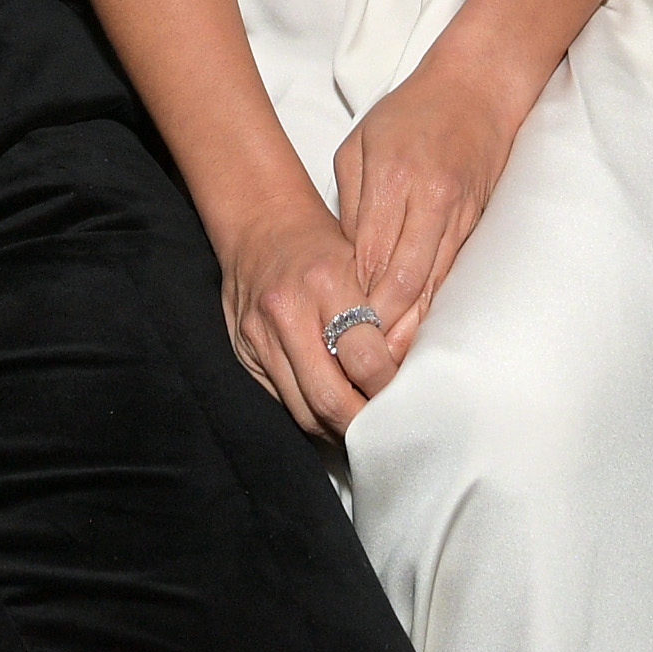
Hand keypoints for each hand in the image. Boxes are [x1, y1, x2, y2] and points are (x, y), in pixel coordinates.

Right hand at [216, 193, 398, 438]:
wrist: (260, 223)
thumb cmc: (322, 244)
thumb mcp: (363, 263)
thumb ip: (384, 319)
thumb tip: (409, 376)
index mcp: (325, 283)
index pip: (365, 360)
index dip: (388, 389)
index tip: (405, 396)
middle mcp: (286, 312)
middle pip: (329, 398)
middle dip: (362, 423)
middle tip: (386, 427)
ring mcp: (258, 336)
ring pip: (303, 411)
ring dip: (337, 428)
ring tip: (362, 425)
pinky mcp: (243, 353)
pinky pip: (282, 401)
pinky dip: (311, 413)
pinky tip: (332, 411)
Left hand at [329, 53, 531, 350]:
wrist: (477, 90)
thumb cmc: (409, 114)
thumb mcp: (358, 145)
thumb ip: (349, 202)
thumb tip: (342, 261)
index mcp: (393, 178)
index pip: (369, 254)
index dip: (353, 297)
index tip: (335, 330)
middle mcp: (430, 201)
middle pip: (404, 279)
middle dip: (382, 324)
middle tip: (360, 360)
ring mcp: (459, 215)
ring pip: (434, 285)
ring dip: (412, 326)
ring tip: (388, 363)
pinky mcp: (478, 224)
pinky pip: (454, 275)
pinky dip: (435, 307)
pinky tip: (421, 333)